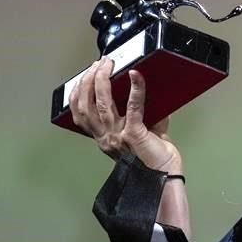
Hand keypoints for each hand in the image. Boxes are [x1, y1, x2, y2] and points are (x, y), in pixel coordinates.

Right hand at [69, 58, 182, 174]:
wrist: (164, 177)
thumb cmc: (154, 158)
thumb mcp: (140, 133)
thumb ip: (141, 113)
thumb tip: (145, 90)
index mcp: (103, 138)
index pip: (79, 113)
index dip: (78, 91)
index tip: (85, 74)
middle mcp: (105, 137)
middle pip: (85, 105)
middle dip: (89, 80)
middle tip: (99, 64)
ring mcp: (118, 136)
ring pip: (101, 104)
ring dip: (103, 80)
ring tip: (108, 65)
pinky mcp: (134, 134)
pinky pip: (132, 107)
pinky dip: (135, 89)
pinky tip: (136, 76)